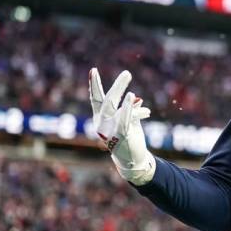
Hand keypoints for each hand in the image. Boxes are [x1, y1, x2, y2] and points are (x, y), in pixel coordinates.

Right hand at [89, 68, 154, 184]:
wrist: (132, 160)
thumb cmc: (129, 138)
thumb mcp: (129, 121)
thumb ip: (130, 110)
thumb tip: (137, 99)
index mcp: (101, 118)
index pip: (96, 99)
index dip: (94, 85)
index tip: (93, 69)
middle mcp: (101, 123)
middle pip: (107, 100)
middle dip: (117, 86)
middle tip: (127, 73)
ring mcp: (109, 130)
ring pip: (114, 107)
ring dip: (123, 94)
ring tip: (130, 84)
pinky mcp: (121, 135)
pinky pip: (125, 118)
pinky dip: (129, 108)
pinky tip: (133, 97)